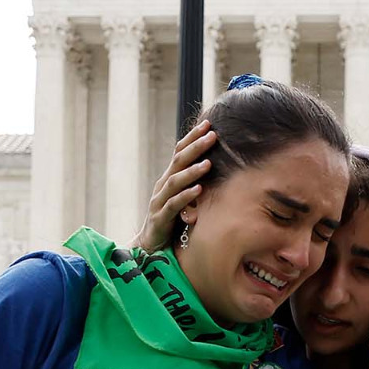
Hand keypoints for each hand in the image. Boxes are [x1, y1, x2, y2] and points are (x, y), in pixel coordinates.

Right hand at [132, 120, 215, 251]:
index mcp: (169, 178)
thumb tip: (218, 164)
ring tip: (209, 163)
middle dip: (195, 147)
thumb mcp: (184, 196)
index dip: (192, 137)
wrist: (150, 245)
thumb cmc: (172, 218)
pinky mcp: (160, 218)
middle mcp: (163, 185)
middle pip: (178, 161)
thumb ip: (194, 181)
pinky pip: (173, 205)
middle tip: (212, 135)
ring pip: (175, 181)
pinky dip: (186, 196)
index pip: (180, 152)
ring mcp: (159, 201)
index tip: (208, 123)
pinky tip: (199, 190)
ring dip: (192, 171)